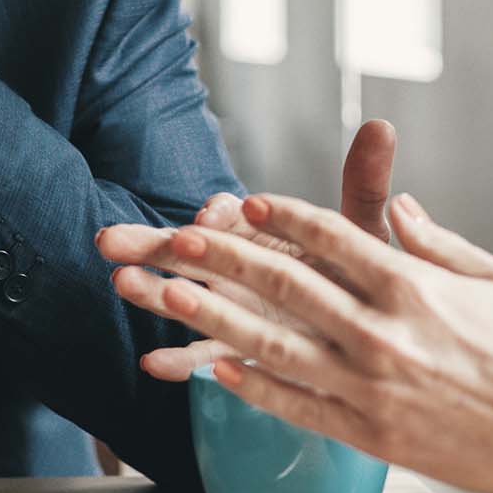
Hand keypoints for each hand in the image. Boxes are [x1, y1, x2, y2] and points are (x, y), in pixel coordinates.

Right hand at [97, 120, 396, 379]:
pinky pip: (203, 356)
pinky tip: (153, 365)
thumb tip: (380, 127)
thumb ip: (363, 183)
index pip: (233, 216)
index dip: (219, 215)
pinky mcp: (237, 347)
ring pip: (185, 298)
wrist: (365, 326)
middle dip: (153, 243)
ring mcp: (233, 308)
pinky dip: (178, 360)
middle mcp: (240, 265)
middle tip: (113, 239)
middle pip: (190, 250)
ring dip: (152, 293)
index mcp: (263, 231)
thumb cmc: (360, 271)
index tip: (212, 213)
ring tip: (122, 285)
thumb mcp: (362, 230)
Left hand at [112, 191, 492, 492]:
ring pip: (276, 346)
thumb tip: (399, 205)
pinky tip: (216, 371)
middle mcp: (385, 334)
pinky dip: (255, 389)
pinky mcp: (372, 436)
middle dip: (225, 257)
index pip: (332, 238)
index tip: (245, 201)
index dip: (282, 217)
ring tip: (170, 296)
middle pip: (287, 285)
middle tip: (176, 237)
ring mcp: (373, 389)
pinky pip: (299, 407)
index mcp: (415, 286)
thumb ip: (437, 241)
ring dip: (216, 318)